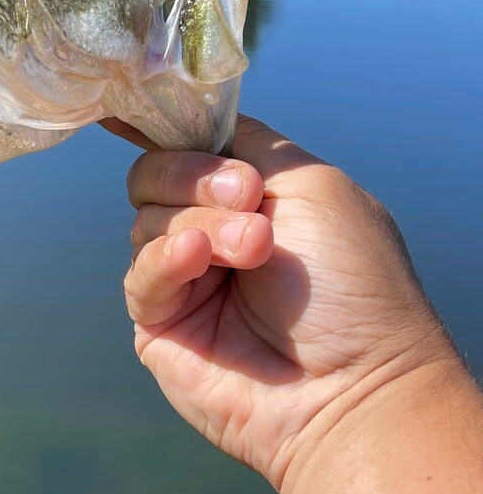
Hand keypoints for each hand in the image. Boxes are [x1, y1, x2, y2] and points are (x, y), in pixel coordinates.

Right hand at [106, 115, 455, 493]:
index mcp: (253, 194)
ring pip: (146, 219)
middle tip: (250, 200)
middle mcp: (214, 230)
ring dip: (201, 224)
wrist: (354, 386)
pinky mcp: (161, 322)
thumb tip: (184, 117)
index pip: (193, 142)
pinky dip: (166, 259)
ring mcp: (186, 277)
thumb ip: (250, 145)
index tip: (139, 106)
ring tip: (254, 252)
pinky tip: (200, 259)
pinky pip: (140, 274)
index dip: (169, 126)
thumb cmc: (354, 287)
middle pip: (156, 172)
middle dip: (196, 179)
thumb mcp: (313, 186)